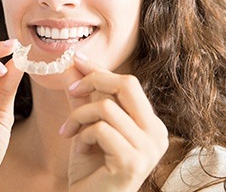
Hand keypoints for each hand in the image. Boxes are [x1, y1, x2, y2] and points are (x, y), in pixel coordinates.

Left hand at [61, 54, 168, 191]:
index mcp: (149, 122)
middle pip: (128, 84)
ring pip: (107, 107)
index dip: (100, 69)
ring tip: (69, 132)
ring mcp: (148, 149)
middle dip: (94, 80)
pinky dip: (82, 135)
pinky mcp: (133, 162)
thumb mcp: (87, 125)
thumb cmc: (91, 166)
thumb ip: (83, 97)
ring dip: (79, 116)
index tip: (77, 59)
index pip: (128, 83)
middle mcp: (156, 133)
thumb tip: (72, 67)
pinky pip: (101, 129)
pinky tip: (78, 149)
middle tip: (72, 90)